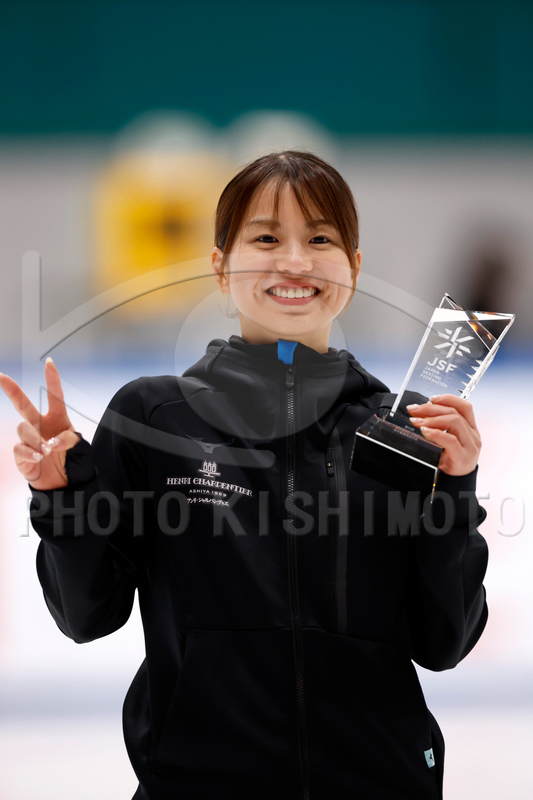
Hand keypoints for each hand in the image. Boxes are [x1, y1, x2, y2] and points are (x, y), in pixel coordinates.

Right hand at [0, 358, 81, 489]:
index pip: (55, 397)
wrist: (64, 487)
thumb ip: (70, 440)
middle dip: (12, 390)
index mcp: (59, 421)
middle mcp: (41, 426)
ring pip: (24, 429)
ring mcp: (30, 440)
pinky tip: (39, 459)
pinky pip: (20, 448)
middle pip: (23, 405)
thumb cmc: (74, 464)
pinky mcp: (21, 455)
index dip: (52, 380)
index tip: (49, 363)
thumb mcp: (81, 450)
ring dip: (35, 438)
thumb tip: (52, 440)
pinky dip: (30, 453)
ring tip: (46, 451)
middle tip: (1, 377)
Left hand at [406, 394, 481, 476]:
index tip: (430, 399)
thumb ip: (440, 428)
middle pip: (455, 413)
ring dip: (432, 419)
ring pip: (454, 422)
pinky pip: (451, 440)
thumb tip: (420, 414)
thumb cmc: (448, 462)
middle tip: (413, 410)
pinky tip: (424, 432)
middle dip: (431, 408)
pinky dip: (436, 433)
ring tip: (416, 422)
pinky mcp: (463, 457)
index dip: (448, 399)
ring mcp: (470, 446)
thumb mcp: (445, 442)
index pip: (465, 407)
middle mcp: (473, 436)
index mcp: (470, 430)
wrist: (455, 485)